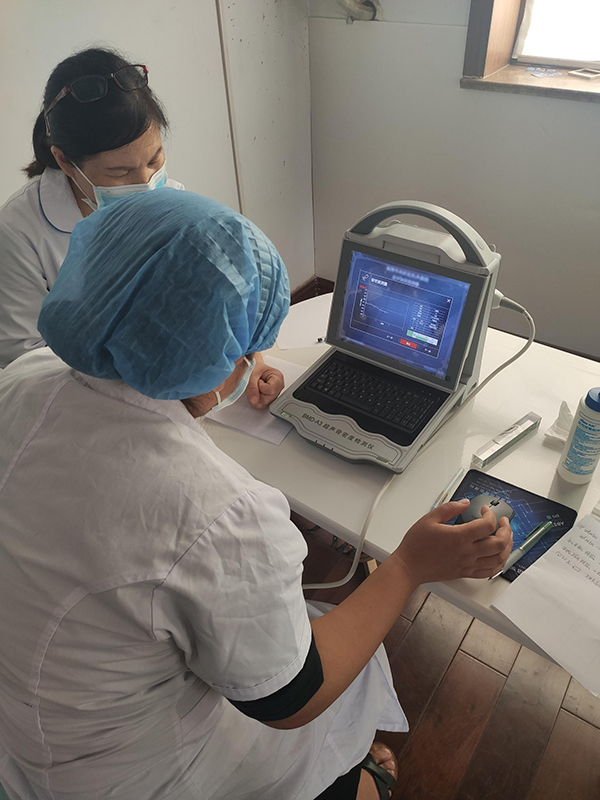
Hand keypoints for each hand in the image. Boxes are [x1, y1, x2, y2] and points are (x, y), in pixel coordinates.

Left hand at [246, 353, 284, 408]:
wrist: (253, 367)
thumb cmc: (254, 367)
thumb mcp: (252, 375)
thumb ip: (252, 387)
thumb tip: (254, 400)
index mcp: (278, 377)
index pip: (271, 390)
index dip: (261, 387)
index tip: (259, 380)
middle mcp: (279, 387)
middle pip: (267, 400)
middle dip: (258, 393)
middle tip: (256, 384)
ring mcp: (275, 394)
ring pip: (264, 404)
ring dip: (256, 398)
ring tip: (256, 387)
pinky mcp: (270, 399)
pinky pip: (262, 405)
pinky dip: (256, 401)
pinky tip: (256, 392)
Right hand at [394, 498, 512, 584]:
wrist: (409, 567)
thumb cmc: (416, 545)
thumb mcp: (429, 519)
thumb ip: (449, 508)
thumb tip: (465, 503)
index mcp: (458, 537)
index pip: (487, 525)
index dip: (490, 514)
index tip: (484, 510)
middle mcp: (466, 552)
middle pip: (499, 543)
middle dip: (506, 530)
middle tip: (503, 522)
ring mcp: (467, 564)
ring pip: (498, 558)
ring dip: (507, 546)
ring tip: (505, 537)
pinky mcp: (465, 573)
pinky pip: (489, 572)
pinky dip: (499, 563)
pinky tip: (499, 556)